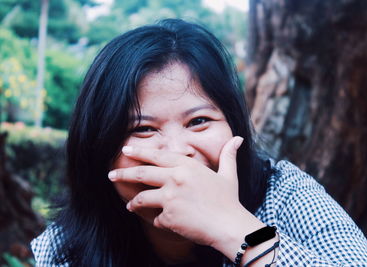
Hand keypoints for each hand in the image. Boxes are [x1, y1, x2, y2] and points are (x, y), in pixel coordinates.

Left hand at [108, 136, 243, 246]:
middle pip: (141, 174)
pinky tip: (165, 223)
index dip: (140, 152)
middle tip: (110, 174)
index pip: (157, 155)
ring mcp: (170, 198)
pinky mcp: (168, 216)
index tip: (126, 150)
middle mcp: (175, 178)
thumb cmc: (229, 200)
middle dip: (123, 174)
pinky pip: (156, 219)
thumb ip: (228, 155)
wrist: (229, 226)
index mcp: (187, 166)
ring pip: (142, 198)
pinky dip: (159, 221)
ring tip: (130, 205)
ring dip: (134, 203)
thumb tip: (238, 139)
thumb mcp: (229, 175)